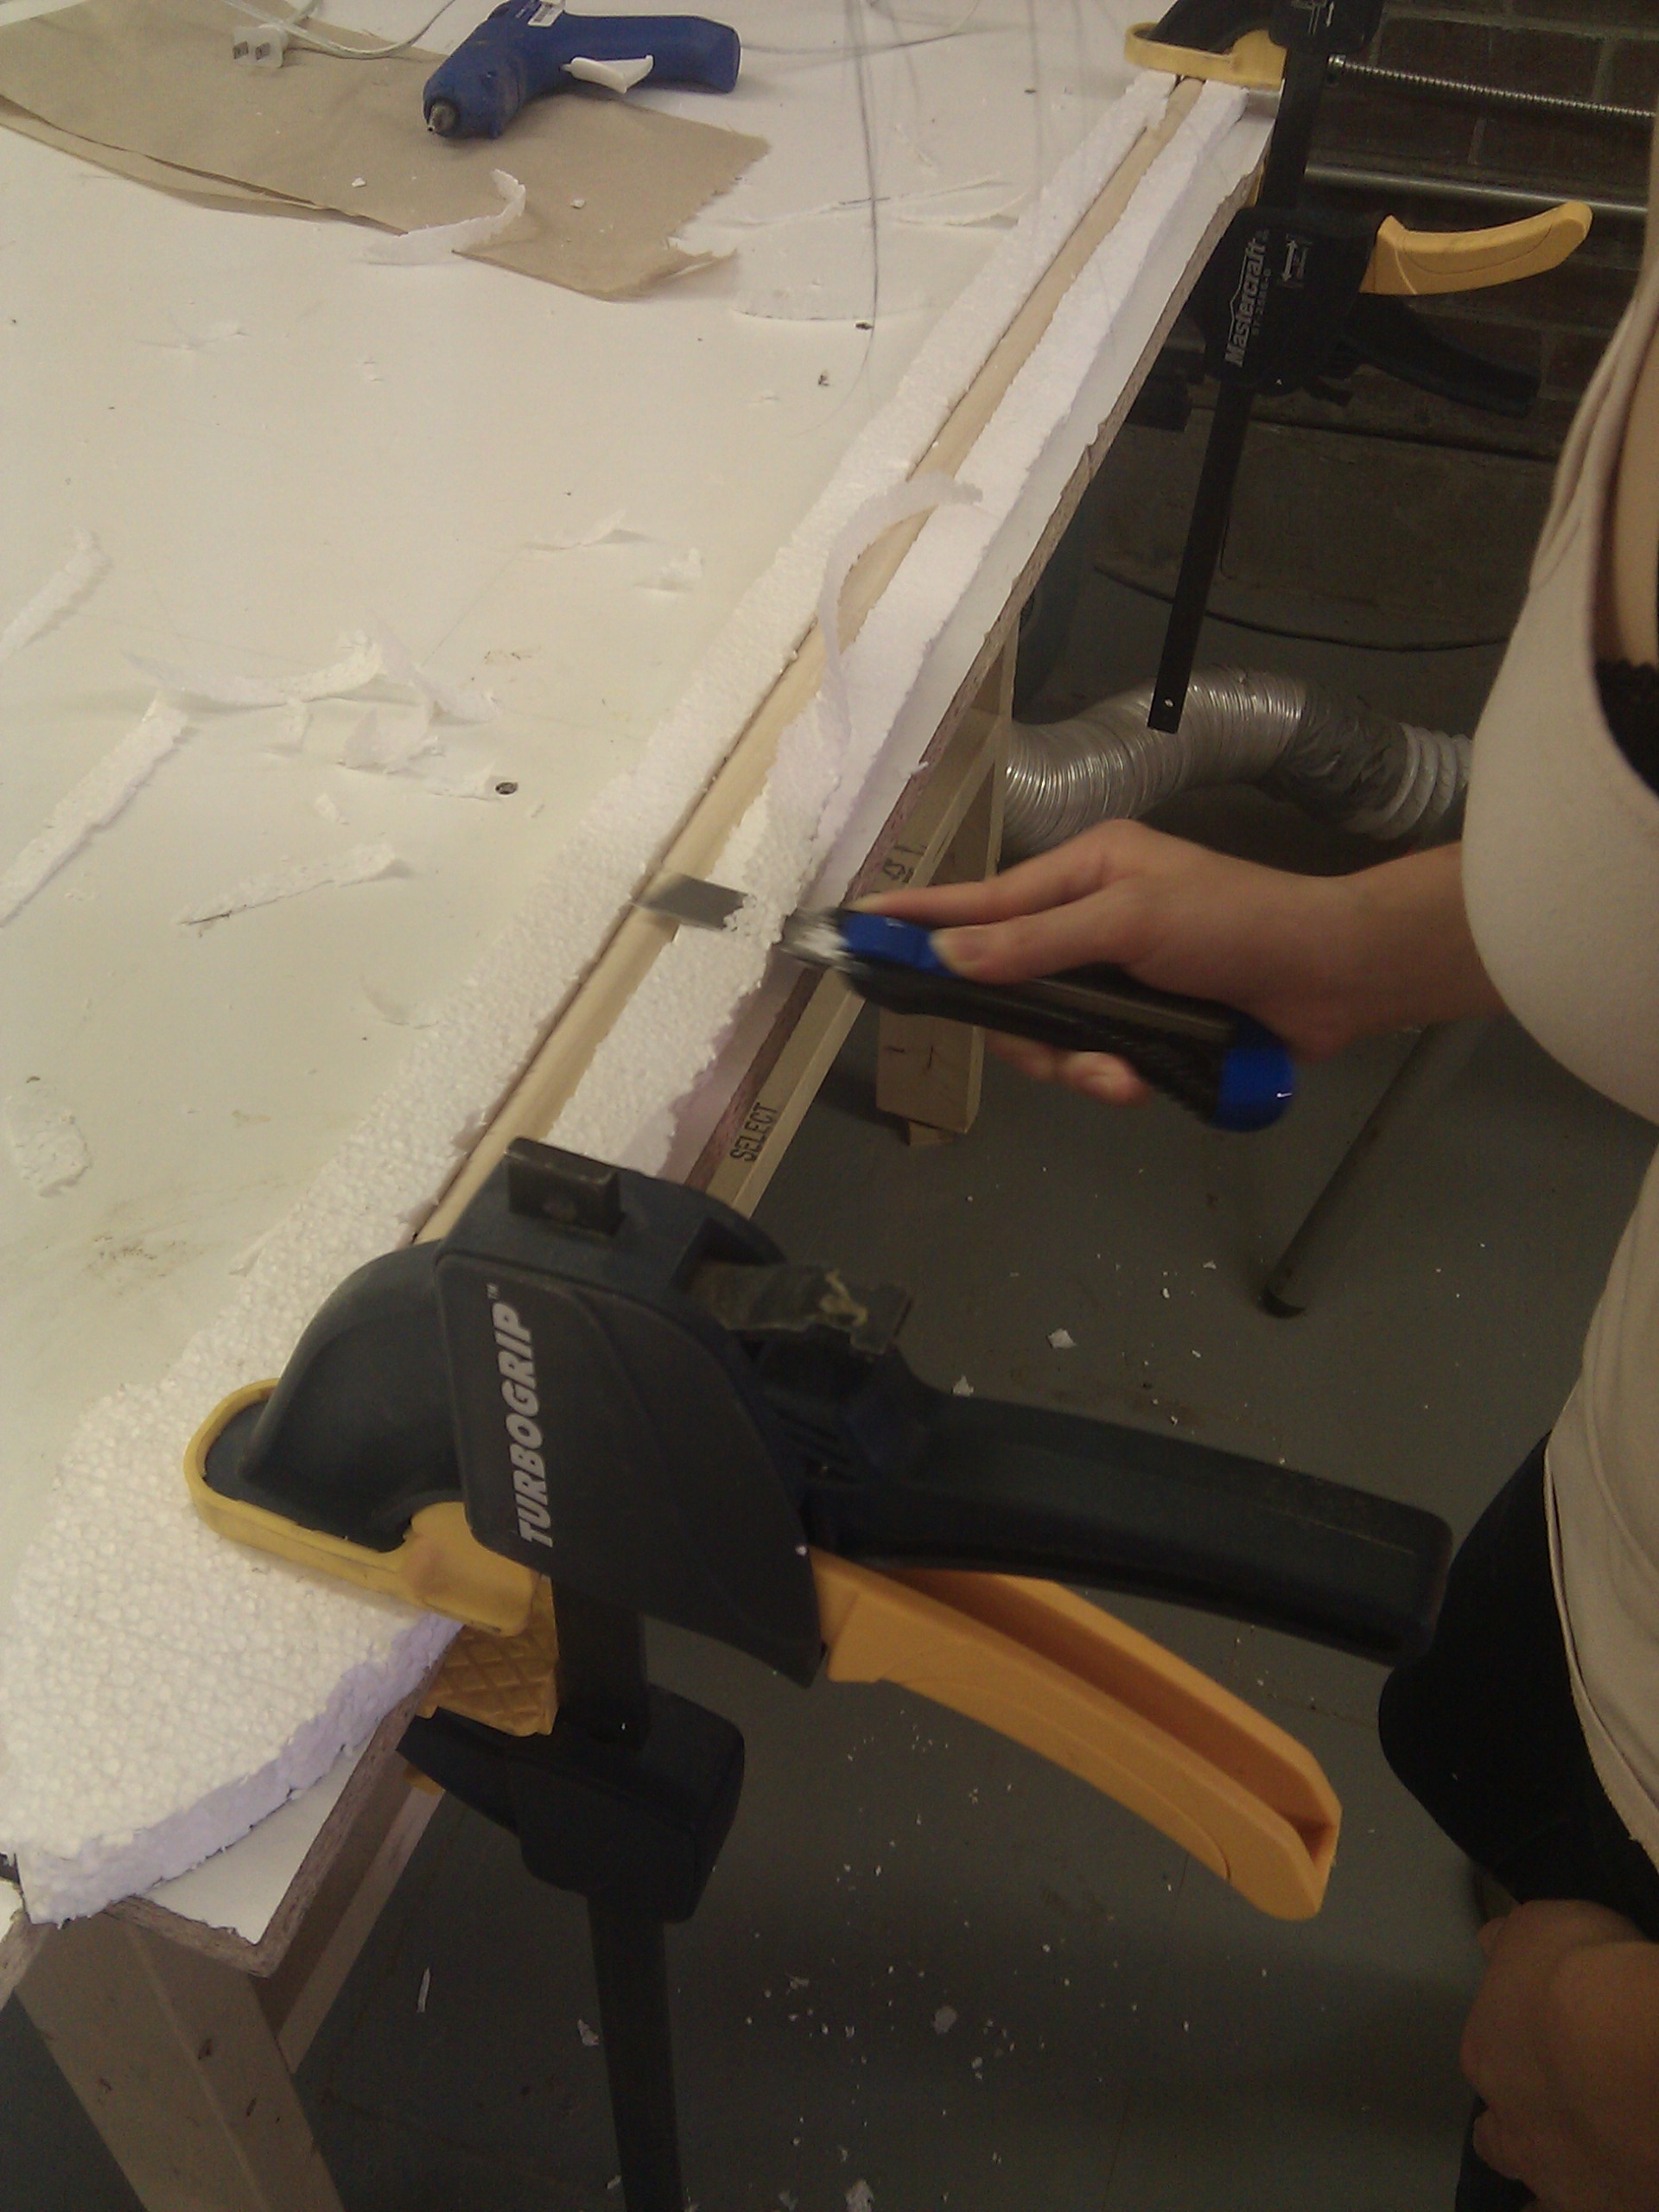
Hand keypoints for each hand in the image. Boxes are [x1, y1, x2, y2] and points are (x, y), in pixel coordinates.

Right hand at [867, 823, 1494, 1107]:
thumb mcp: (1127, 920)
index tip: (860, 931)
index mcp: (1082, 872)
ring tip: (1112, 1073)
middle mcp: (1088, 923)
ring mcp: (1114, 981)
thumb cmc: (1234, 922)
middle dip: (1021, 1027)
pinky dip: (1108, 1078)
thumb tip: (945, 955)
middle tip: (1043, 1049)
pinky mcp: (1142, 1031)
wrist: (1332, 976)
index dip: (920, 918)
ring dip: (1072, 1064)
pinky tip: (1137, 1083)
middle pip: (1004, 985)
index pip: (980, 900)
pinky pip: (1090, 1063)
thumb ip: (1034, 943)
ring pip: (1044, 1036)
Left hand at [1463, 1899, 1658, 2211]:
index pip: (1489, 2057)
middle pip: (1500, 2137)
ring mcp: (1559, 2178)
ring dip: (1554, 2175)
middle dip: (1522, 2124)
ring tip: (1581, 2164)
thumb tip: (1492, 1943)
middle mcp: (1511, 2125)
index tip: (1549, 2039)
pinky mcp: (1610, 2211)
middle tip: (1560, 2111)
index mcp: (1486, 2056)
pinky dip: (1597, 2206)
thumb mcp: (1538, 1928)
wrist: (1643, 2044)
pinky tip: (1617, 2194)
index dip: (1519, 2050)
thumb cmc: (1585, 1975)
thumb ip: (1513, 1944)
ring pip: (1540, 2192)